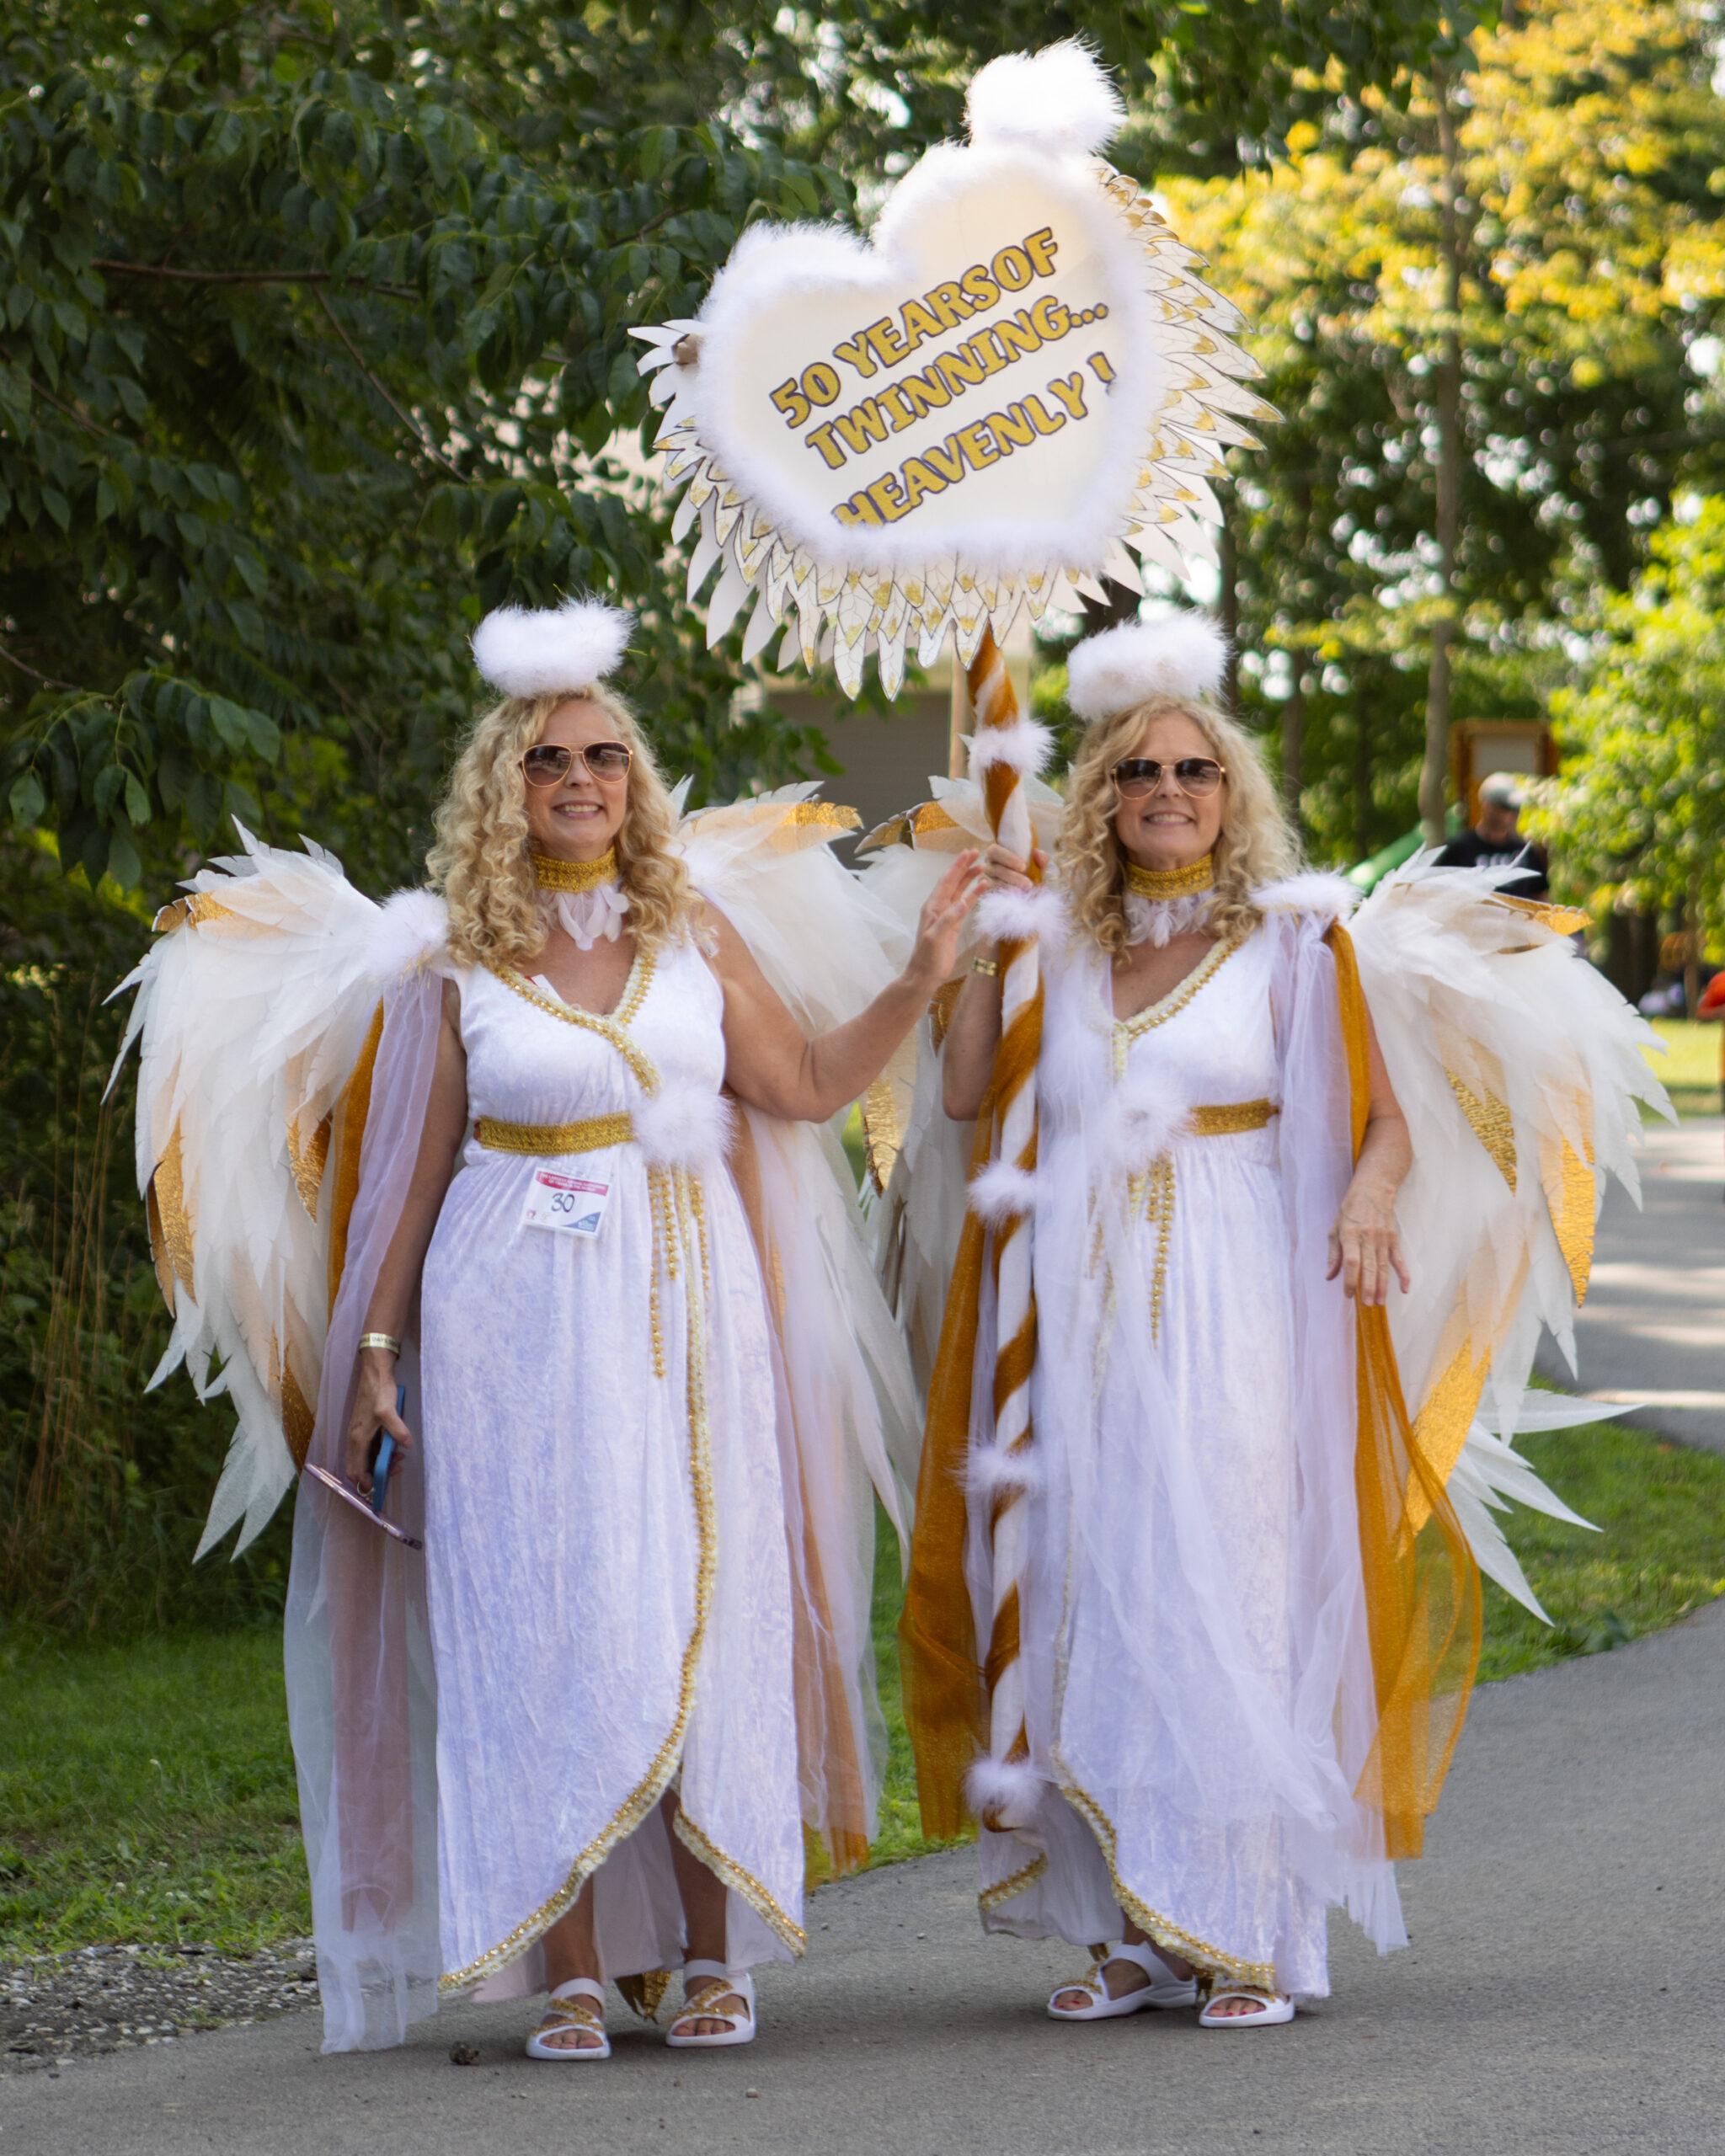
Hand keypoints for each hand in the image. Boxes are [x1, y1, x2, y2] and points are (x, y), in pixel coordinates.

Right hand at [345, 1346, 411, 1496]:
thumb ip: (397, 1429)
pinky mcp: (363, 1428)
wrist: (374, 1374)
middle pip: (357, 1468)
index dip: (366, 1482)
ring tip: (399, 1458)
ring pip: (364, 1459)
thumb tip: (406, 1446)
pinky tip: (394, 1449)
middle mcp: (354, 1438)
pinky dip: (379, 1454)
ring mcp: (358, 1434)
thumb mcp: (388, 1410)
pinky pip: (368, 1449)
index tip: (381, 1487)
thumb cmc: (379, 1391)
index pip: (355, 1470)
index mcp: (357, 1438)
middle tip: (395, 1469)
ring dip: (378, 1464)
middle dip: (374, 1475)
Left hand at [904, 850, 985, 992]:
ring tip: (982, 867)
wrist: (925, 975)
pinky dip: (973, 896)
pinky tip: (982, 889)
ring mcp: (946, 916)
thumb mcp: (936, 937)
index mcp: (932, 907)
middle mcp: (939, 908)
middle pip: (953, 882)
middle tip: (977, 853)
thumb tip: (963, 902)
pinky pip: (964, 906)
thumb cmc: (927, 957)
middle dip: (964, 867)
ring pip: (959, 892)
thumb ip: (949, 919)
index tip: (969, 852)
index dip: (957, 866)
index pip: (946, 882)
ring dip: (969, 879)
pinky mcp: (953, 925)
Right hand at [980, 842, 1047, 894]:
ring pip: (993, 883)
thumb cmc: (1031, 878)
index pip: (994, 851)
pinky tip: (1015, 899)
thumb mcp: (1039, 869)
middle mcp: (988, 866)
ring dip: (1010, 888)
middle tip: (1028, 884)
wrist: (1030, 899)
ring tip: (1025, 893)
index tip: (1024, 866)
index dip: (1007, 857)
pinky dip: (1004, 896)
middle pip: (995, 868)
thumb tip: (1037, 852)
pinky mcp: (985, 894)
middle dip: (1012, 876)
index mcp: (997, 854)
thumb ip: (1041, 860)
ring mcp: (985, 881)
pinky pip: (992, 895)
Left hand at [1326, 1176, 1410, 1306]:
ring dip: (1383, 1286)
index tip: (1348, 1294)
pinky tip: (1405, 1289)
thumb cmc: (1350, 1210)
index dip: (1350, 1280)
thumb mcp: (1335, 1228)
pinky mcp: (1394, 1239)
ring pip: (1384, 1267)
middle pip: (1369, 1267)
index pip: (1351, 1262)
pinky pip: (1399, 1260)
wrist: (1373, 1189)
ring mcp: (1383, 1239)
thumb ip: (1333, 1254)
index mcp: (1350, 1235)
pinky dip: (1403, 1274)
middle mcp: (1367, 1238)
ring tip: (1380, 1303)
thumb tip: (1329, 1276)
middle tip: (1368, 1305)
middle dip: (1369, 1288)